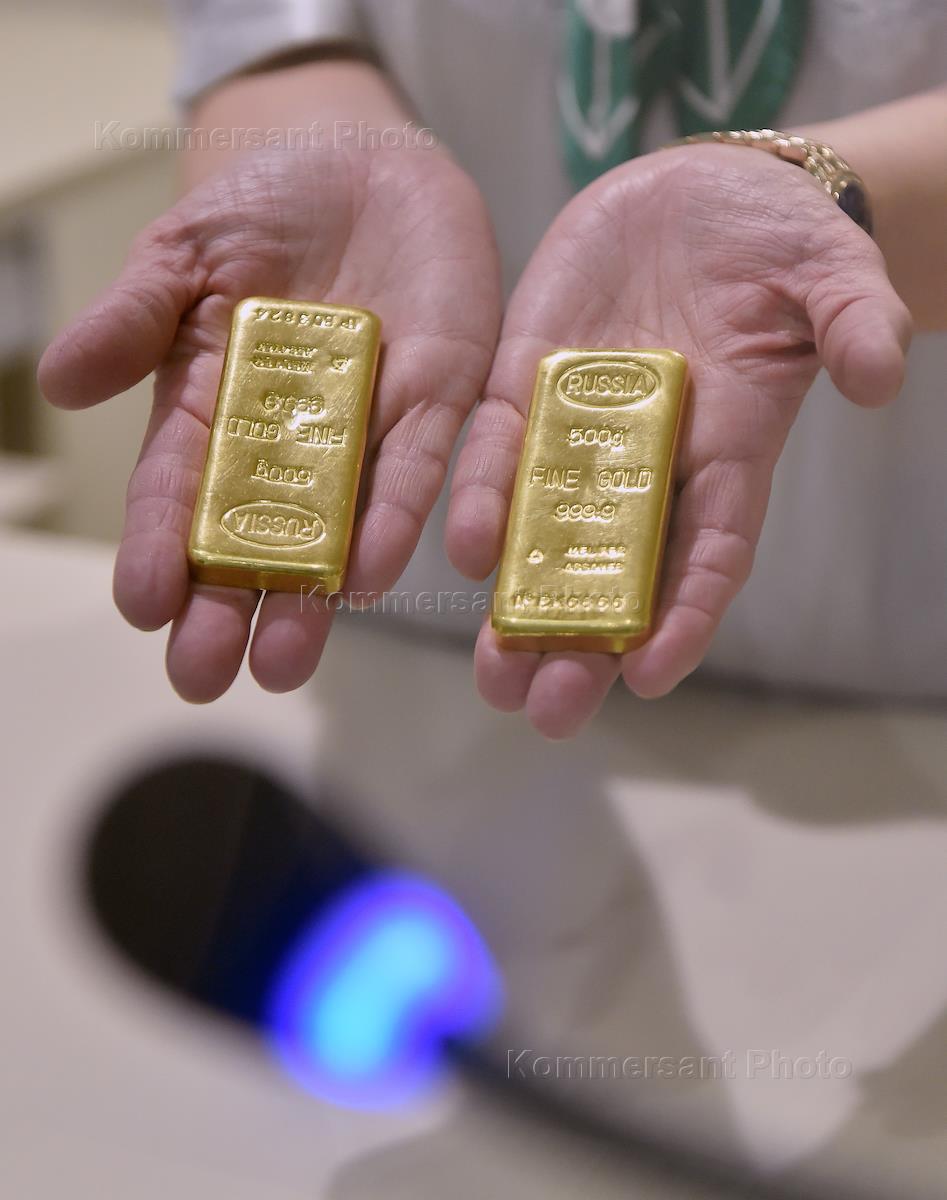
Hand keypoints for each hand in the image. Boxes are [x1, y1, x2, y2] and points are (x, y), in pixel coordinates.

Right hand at [40, 148, 500, 700]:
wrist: (367, 161)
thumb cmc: (265, 208)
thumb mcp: (186, 252)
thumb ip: (135, 316)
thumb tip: (59, 383)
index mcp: (217, 409)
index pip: (180, 492)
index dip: (159, 548)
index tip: (141, 606)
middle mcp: (292, 442)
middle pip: (256, 537)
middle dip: (232, 605)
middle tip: (207, 674)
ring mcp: (366, 429)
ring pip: (339, 527)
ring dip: (313, 594)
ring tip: (284, 658)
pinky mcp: (439, 400)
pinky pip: (419, 468)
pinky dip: (397, 518)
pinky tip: (371, 575)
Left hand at [446, 144, 911, 737]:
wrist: (698, 190)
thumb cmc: (774, 239)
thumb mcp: (827, 270)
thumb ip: (852, 319)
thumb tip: (881, 375)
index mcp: (728, 449)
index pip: (711, 550)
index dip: (685, 615)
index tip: (651, 676)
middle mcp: (648, 458)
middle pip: (615, 570)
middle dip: (582, 642)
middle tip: (548, 710)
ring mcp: (581, 424)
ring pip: (545, 531)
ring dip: (517, 603)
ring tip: (494, 674)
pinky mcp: (526, 378)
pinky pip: (498, 446)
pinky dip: (480, 497)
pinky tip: (462, 551)